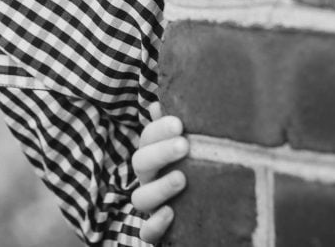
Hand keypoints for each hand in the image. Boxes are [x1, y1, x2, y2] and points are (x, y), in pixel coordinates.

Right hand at [131, 103, 189, 243]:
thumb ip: (171, 125)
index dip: (159, 129)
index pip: (147, 138)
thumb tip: (158, 102)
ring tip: (182, 179)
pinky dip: (155, 225)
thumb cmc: (188, 167)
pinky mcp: (157, 229)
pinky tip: (170, 214)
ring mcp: (151, 204)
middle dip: (160, 153)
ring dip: (159, 188)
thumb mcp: (180, 143)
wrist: (194, 210)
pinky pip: (147, 232)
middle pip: (140, 163)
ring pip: (140, 198)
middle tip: (184, 145)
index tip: (179, 123)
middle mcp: (148, 179)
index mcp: (153, 155)